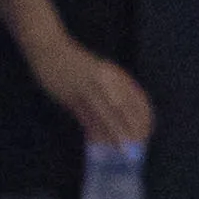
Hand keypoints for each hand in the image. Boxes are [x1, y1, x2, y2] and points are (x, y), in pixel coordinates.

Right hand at [32, 38, 153, 148]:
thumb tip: (122, 115)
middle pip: (121, 106)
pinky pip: (84, 116)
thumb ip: (110, 89)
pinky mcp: (69, 95)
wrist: (49, 49)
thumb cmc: (76, 63)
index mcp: (113, 73)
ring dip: (114, 132)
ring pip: (103, 113)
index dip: (142, 115)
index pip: (134, 96)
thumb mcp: (98, 72)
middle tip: (138, 144)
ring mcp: (85, 87)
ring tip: (123, 148)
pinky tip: (97, 142)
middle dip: (131, 126)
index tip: (148, 131)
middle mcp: (103, 79)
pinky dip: (92, 130)